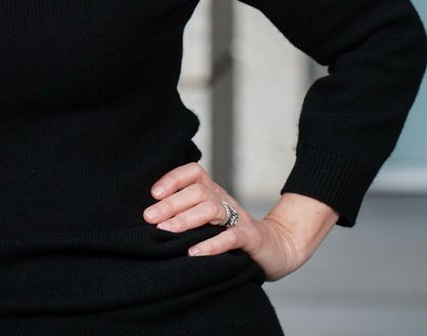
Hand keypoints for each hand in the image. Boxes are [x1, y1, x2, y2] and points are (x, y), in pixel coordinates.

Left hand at [143, 162, 339, 280]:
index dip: (173, 179)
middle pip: (197, 192)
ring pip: (211, 209)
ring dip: (185, 220)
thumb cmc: (233, 234)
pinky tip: (193, 253)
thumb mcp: (209, 219)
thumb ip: (187, 213)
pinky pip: (231, 237)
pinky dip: (211, 244)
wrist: (277, 248)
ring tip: (165, 231)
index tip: (153, 194)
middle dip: (171, 204)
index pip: (194, 172)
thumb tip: (151, 216)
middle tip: (149, 218)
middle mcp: (225, 200)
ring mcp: (239, 218)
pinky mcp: (250, 238)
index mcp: (213, 192)